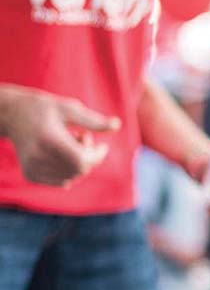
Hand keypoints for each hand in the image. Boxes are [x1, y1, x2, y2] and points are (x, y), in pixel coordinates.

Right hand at [0, 85, 118, 185]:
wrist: (10, 115)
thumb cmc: (43, 108)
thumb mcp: (68, 108)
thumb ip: (93, 120)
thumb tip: (118, 125)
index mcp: (48, 140)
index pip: (82, 160)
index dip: (97, 156)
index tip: (103, 146)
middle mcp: (37, 157)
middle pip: (79, 170)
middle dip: (88, 157)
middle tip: (82, 137)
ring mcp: (32, 168)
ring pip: (72, 177)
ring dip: (79, 163)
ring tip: (69, 142)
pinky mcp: (29, 174)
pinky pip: (61, 181)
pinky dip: (68, 170)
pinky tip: (61, 153)